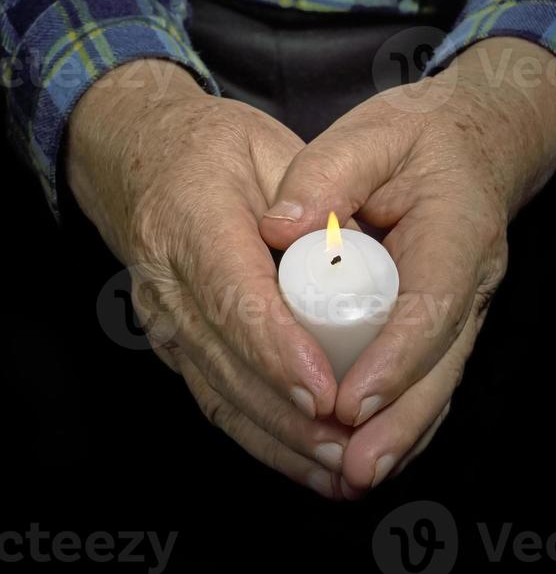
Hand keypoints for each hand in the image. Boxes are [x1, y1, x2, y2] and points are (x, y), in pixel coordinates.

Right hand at [66, 59, 350, 497]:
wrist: (135, 154)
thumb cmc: (210, 145)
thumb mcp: (269, 146)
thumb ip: (315, 200)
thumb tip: (362, 260)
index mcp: (190, 217)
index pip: (232, 294)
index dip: (277, 348)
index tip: (324, 388)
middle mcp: (166, 277)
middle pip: (224, 360)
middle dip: (287, 414)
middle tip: (349, 446)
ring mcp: (162, 316)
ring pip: (216, 391)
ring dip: (276, 438)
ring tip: (336, 467)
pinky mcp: (172, 340)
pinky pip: (211, 395)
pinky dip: (257, 433)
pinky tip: (301, 459)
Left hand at [260, 38, 555, 495]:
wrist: (473, 141)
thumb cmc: (420, 137)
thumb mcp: (372, 134)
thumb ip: (327, 173)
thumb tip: (278, 227)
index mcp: (457, 229)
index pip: (431, 304)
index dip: (394, 358)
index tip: (350, 399)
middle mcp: (470, 278)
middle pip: (442, 363)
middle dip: (399, 420)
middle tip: (353, 465)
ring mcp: (464, 305)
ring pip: (439, 381)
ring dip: (400, 432)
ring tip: (352, 474)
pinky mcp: (445, 319)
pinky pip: (429, 376)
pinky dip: (402, 417)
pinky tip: (368, 449)